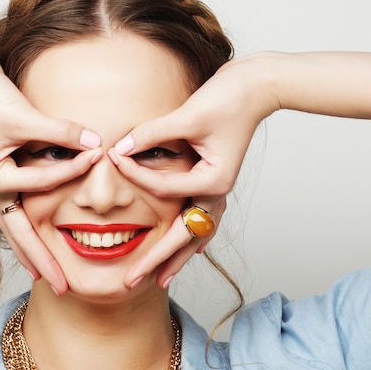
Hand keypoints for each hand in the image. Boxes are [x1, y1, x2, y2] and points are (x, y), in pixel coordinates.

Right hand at [0, 46, 101, 292]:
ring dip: (34, 251)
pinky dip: (33, 223)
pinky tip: (44, 235)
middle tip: (62, 288)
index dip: (71, 170)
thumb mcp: (23, 116)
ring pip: (18, 227)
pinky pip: (23, 204)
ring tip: (48, 276)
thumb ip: (60, 133)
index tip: (97, 157)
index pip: (42, 184)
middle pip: (21, 235)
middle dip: (42, 262)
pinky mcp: (6, 171)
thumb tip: (95, 145)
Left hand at [108, 53, 280, 286]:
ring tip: (160, 281)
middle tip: (130, 282)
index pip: (164, 190)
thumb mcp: (188, 116)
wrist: (258, 87)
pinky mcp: (215, 184)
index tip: (112, 161)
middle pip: (182, 236)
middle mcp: (217, 193)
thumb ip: (151, 134)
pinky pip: (201, 220)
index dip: (136, 176)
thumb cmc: (228, 99)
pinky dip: (192, 238)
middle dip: (156, 260)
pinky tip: (189, 253)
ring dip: (176, 258)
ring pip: (195, 235)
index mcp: (213, 182)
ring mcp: (218, 192)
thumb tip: (119, 150)